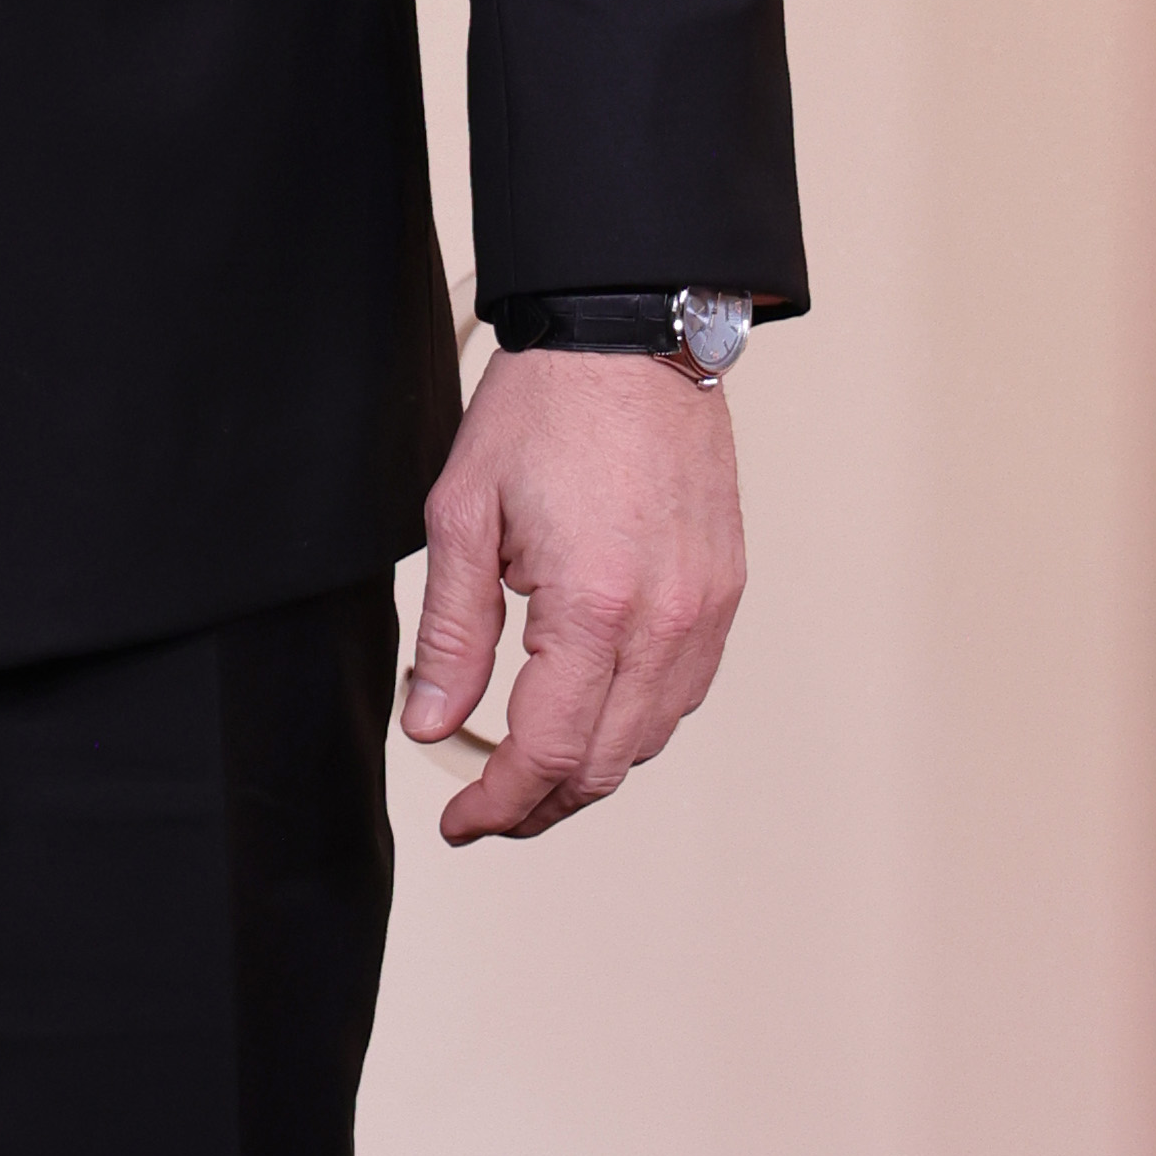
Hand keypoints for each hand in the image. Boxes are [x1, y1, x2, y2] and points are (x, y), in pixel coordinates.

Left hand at [401, 343, 744, 845]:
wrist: (631, 333)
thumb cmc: (544, 409)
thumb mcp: (463, 515)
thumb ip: (451, 634)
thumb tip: (430, 726)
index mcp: (593, 605)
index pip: (547, 750)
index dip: (499, 804)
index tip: (461, 823)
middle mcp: (665, 620)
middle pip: (604, 764)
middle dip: (541, 804)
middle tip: (487, 809)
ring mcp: (707, 608)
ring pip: (649, 737)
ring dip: (589, 768)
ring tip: (531, 767)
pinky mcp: (726, 590)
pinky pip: (685, 691)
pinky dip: (635, 722)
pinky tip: (592, 711)